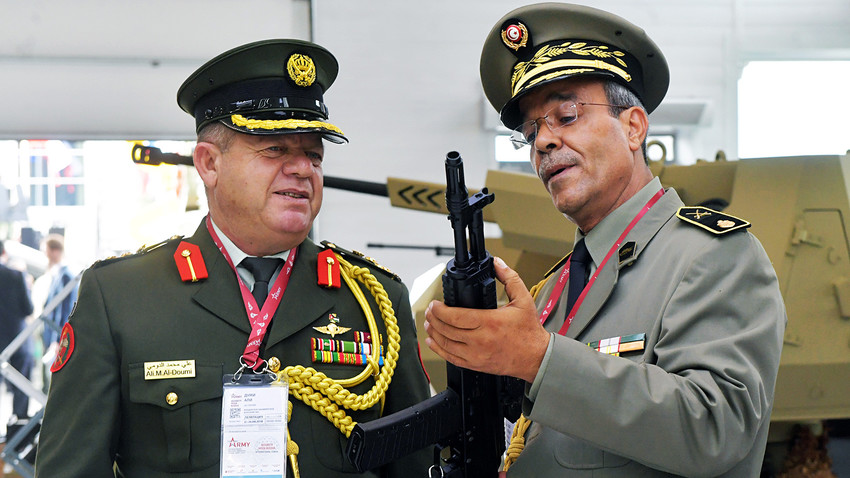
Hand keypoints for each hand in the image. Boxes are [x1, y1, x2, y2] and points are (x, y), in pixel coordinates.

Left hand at [424, 257, 549, 382]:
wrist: (536, 358)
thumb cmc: (529, 332)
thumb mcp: (523, 300)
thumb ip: (509, 278)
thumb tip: (498, 263)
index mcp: (489, 322)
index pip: (455, 316)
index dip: (440, 310)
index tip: (434, 304)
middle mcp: (480, 340)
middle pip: (447, 329)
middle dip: (433, 318)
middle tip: (428, 311)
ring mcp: (476, 355)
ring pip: (446, 344)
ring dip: (433, 332)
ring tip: (428, 323)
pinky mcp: (475, 365)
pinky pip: (451, 358)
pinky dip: (439, 349)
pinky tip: (433, 342)